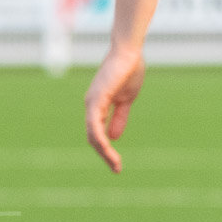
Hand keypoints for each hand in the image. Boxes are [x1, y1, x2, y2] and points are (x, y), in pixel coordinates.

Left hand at [84, 47, 145, 172]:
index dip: (106, 150)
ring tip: (115, 164)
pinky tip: (107, 148)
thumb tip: (113, 137)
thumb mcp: (126, 100)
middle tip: (117, 169)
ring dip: (103, 151)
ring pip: (92, 134)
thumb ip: (119, 118)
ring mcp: (91, 102)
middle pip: (93, 138)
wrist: (130, 53)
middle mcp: (90, 106)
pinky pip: (94, 123)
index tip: (117, 164)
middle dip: (105, 155)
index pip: (97, 134)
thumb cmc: (128, 71)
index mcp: (97, 107)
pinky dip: (100, 138)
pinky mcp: (97, 98)